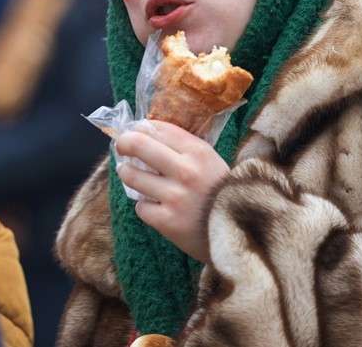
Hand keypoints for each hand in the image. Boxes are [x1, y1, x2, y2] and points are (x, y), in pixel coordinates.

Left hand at [114, 120, 229, 262]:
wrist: (240, 233)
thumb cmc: (221, 193)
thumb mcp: (210, 161)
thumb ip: (183, 148)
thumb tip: (148, 133)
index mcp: (198, 151)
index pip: (158, 129)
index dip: (141, 127)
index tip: (135, 131)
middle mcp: (186, 171)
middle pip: (138, 145)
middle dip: (123, 143)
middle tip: (122, 147)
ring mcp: (175, 196)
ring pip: (131, 175)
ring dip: (127, 173)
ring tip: (130, 173)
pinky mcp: (167, 221)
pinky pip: (140, 206)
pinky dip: (145, 206)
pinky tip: (155, 206)